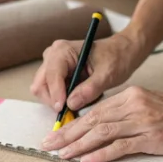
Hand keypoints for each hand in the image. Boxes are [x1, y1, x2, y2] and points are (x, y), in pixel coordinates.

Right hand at [30, 32, 145, 112]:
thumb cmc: (116, 58)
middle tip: (71, 112)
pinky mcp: (55, 75)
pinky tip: (76, 99)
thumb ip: (90, 89)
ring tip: (78, 103)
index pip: (52, 75)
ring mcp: (52, 65)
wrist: (121, 53)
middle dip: (54, 100)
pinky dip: (61, 100)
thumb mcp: (107, 74)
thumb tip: (71, 104)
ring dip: (57, 101)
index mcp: (63, 50)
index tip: (64, 109)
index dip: (56, 94)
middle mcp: (52, 56)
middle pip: (41, 84)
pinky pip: (50, 92)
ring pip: (43, 91)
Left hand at [41, 86, 162, 161]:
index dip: (73, 124)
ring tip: (62, 155)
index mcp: (132, 95)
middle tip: (48, 144)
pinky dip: (101, 154)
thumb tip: (100, 128)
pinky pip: (121, 146)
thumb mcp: (151, 107)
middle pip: (93, 120)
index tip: (57, 134)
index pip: (95, 110)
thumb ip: (127, 114)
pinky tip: (87, 160)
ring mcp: (143, 120)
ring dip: (78, 145)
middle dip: (67, 134)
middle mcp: (134, 104)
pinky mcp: (152, 137)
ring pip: (102, 132)